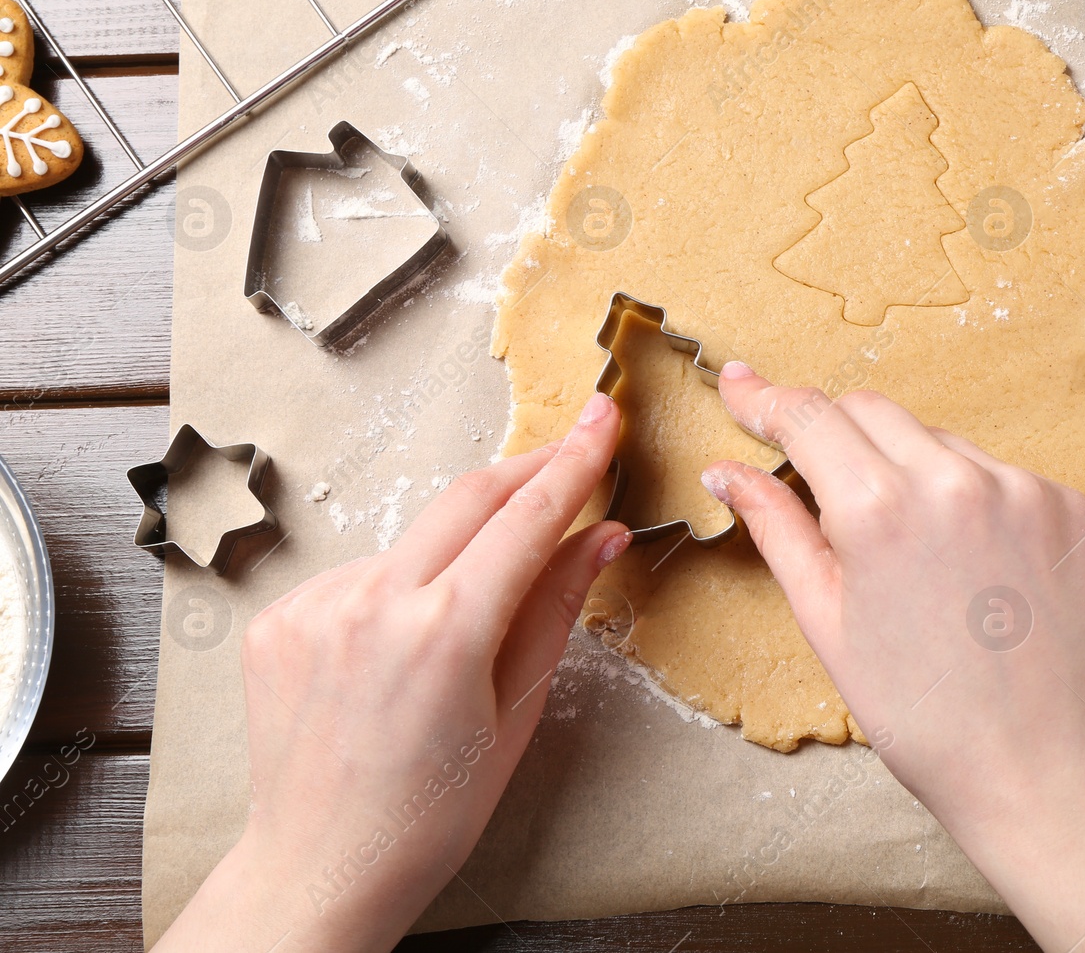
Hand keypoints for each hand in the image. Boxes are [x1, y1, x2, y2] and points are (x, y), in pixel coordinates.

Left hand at [154, 393, 629, 952]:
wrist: (322, 864)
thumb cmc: (430, 811)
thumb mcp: (515, 714)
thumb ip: (554, 609)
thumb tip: (598, 535)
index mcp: (445, 632)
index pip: (527, 519)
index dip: (575, 463)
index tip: (603, 421)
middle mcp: (373, 602)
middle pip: (468, 497)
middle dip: (527, 469)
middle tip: (572, 451)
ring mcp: (316, 604)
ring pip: (414, 541)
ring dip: (457, 547)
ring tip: (471, 614)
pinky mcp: (280, 615)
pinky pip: (362, 574)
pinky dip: (397, 589)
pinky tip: (401, 647)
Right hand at [703, 364, 1084, 952]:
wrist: (1037, 767)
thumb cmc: (920, 714)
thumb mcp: (826, 621)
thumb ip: (776, 528)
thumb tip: (727, 472)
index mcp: (879, 508)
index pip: (808, 416)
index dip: (765, 398)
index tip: (740, 383)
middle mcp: (954, 478)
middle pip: (868, 411)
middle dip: (829, 431)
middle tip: (808, 475)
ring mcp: (1020, 486)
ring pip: (932, 440)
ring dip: (901, 468)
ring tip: (905, 553)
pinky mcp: (1064, 503)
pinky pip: (993, 471)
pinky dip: (964, 495)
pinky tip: (963, 561)